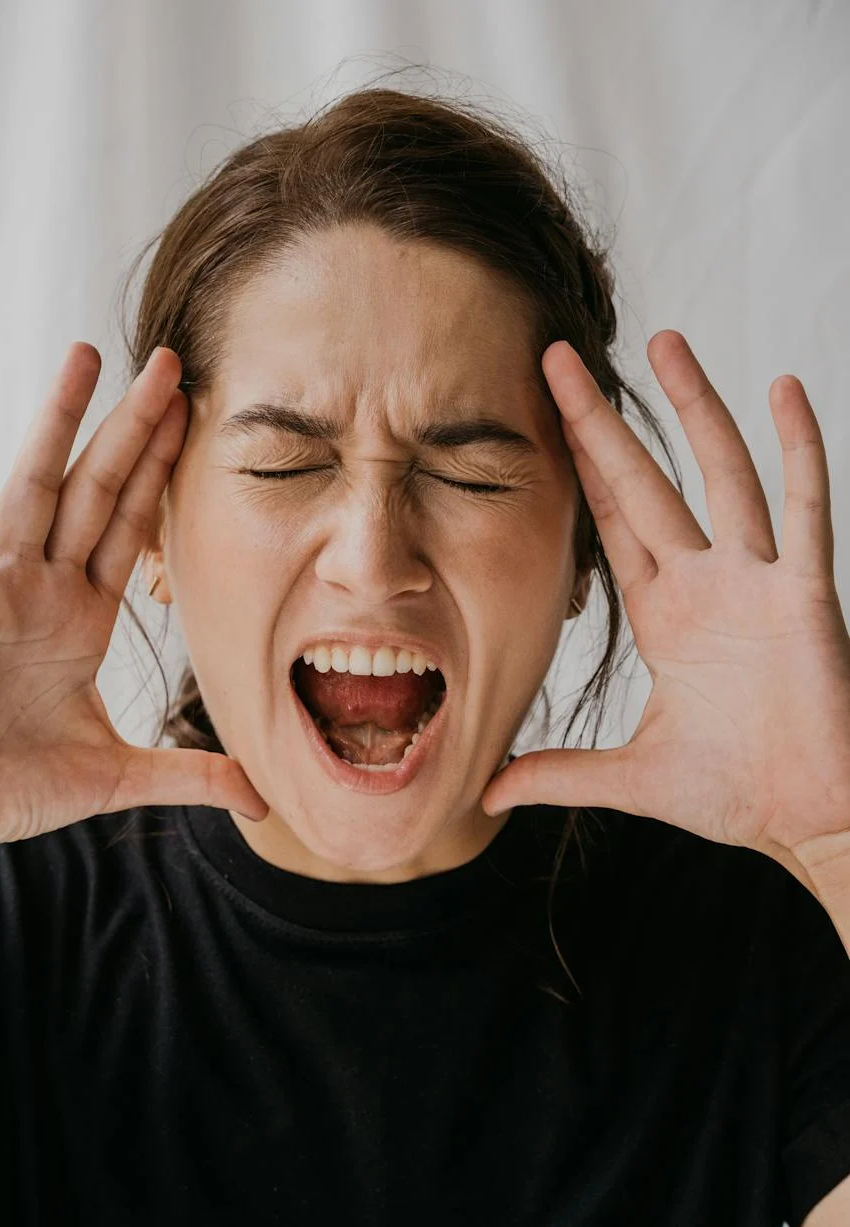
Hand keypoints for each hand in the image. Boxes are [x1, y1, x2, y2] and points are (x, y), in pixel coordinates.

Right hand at [0, 342, 268, 858]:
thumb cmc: (11, 789)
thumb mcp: (118, 777)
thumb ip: (189, 776)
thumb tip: (260, 797)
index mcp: (82, 619)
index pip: (132, 528)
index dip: (162, 472)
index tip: (193, 416)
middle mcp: (44, 592)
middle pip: (97, 490)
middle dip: (133, 427)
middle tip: (167, 361)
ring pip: (37, 488)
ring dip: (59, 422)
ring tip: (85, 356)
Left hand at [480, 330, 849, 875]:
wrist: (807, 816)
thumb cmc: (735, 792)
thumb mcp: (631, 777)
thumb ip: (560, 774)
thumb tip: (488, 791)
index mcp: (665, 617)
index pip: (610, 523)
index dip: (578, 468)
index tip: (542, 416)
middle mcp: (706, 585)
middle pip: (645, 482)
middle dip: (602, 422)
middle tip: (558, 356)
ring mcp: (758, 581)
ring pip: (722, 474)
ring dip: (694, 409)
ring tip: (663, 341)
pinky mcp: (805, 595)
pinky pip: (807, 509)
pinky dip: (801, 449)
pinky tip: (783, 389)